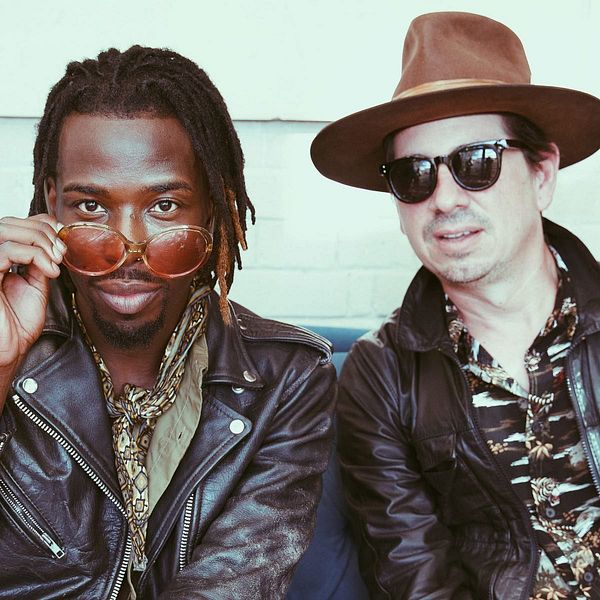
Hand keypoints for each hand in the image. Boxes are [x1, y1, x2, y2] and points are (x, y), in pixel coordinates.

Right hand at [0, 214, 65, 373]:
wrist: (10, 349)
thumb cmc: (18, 323)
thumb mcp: (37, 285)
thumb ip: (41, 262)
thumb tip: (55, 245)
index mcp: (0, 258)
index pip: (16, 224)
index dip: (41, 223)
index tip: (62, 237)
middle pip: (10, 222)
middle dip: (43, 231)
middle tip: (60, 251)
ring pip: (6, 230)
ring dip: (40, 241)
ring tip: (56, 260)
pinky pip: (6, 251)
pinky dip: (34, 255)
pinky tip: (49, 271)